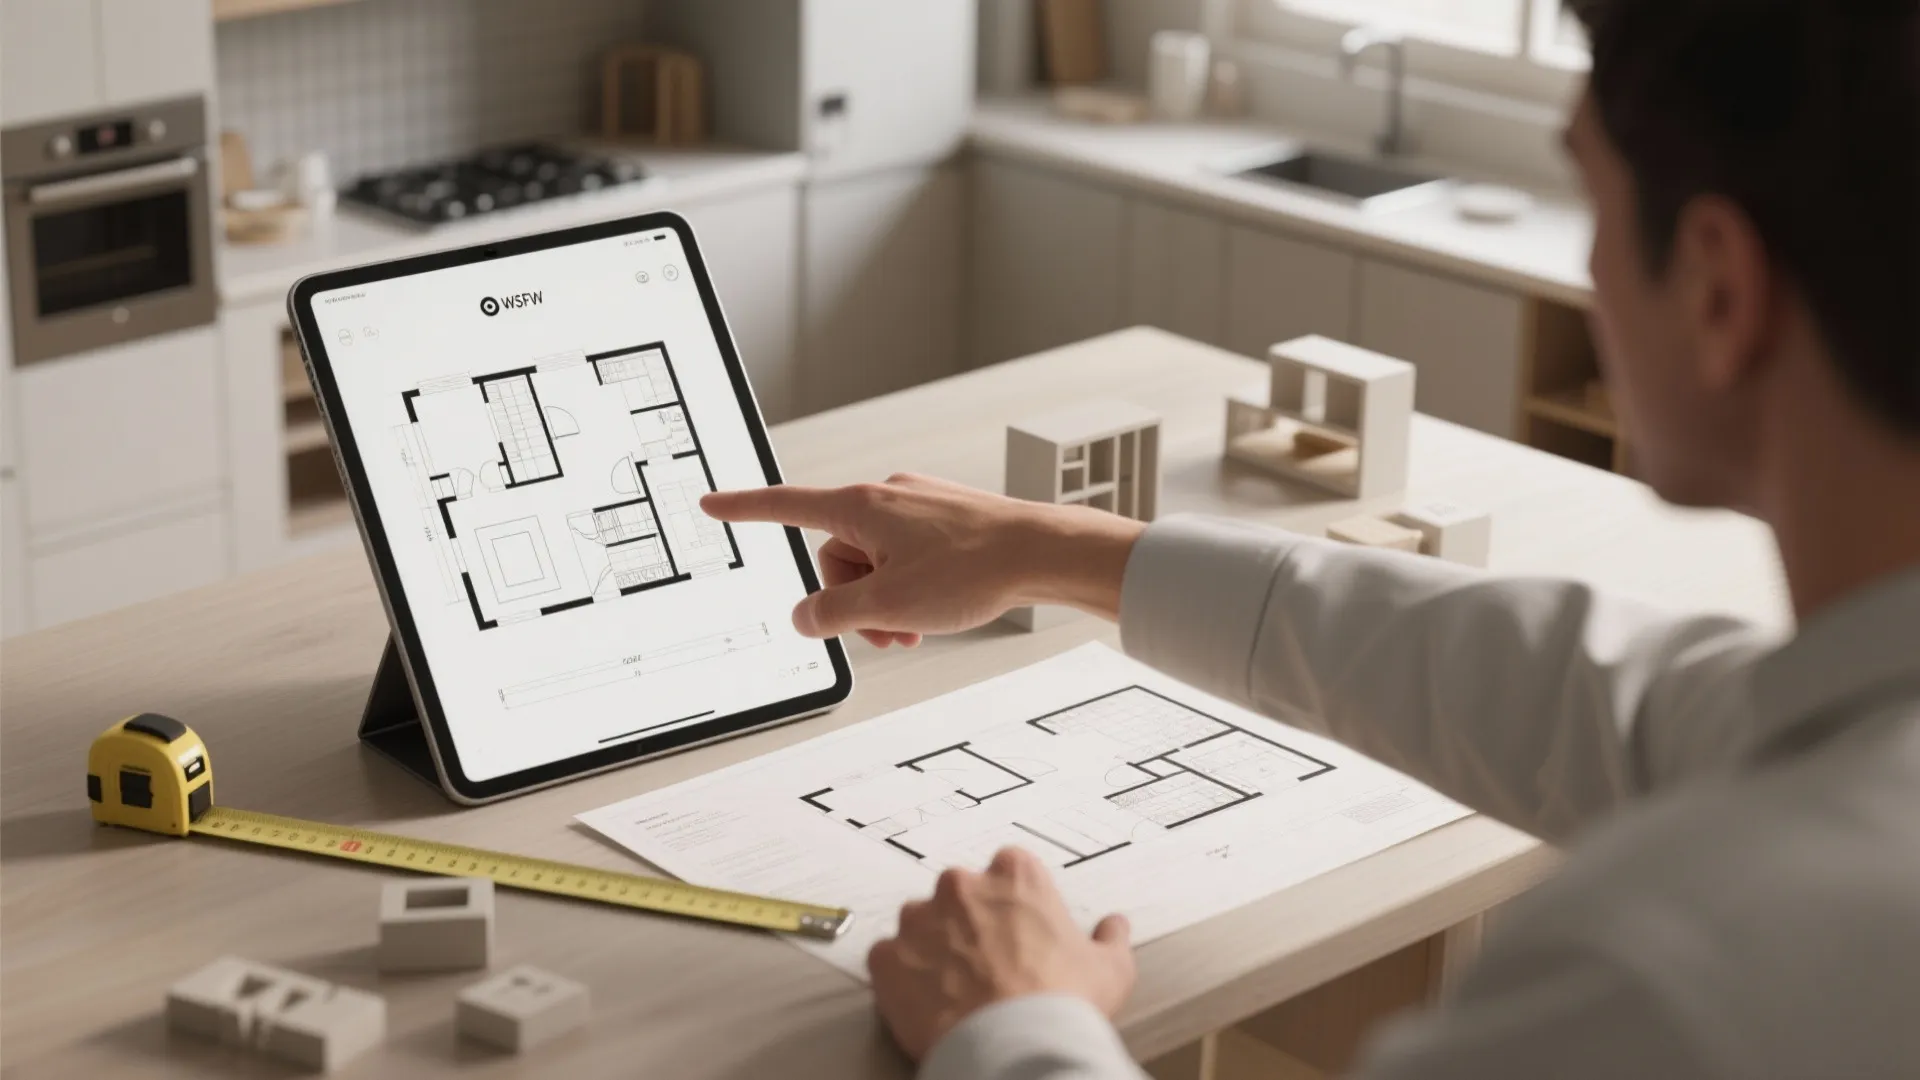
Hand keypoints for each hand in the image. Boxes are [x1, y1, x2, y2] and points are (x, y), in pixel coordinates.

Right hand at [700, 474, 1143, 647]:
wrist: (1042, 553)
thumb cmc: (973, 568)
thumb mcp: (887, 605)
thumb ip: (832, 614)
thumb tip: (806, 617)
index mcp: (861, 506)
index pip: (786, 506)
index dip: (744, 509)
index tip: (713, 504)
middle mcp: (885, 497)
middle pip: (836, 556)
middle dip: (853, 599)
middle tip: (887, 630)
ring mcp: (917, 507)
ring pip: (874, 562)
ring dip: (884, 601)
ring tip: (915, 627)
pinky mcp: (944, 520)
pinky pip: (906, 558)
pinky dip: (910, 589)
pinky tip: (935, 610)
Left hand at [868, 847, 1136, 1060]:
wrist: (1016, 1047)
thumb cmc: (1064, 1003)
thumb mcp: (1110, 968)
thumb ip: (1110, 938)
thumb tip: (1115, 926)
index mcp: (1014, 875)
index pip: (1008, 870)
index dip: (1013, 904)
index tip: (1018, 930)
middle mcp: (960, 885)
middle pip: (959, 895)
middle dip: (968, 923)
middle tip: (987, 964)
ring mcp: (917, 920)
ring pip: (919, 925)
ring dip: (932, 948)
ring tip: (954, 988)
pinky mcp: (886, 958)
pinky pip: (888, 961)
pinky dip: (901, 978)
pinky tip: (926, 1004)